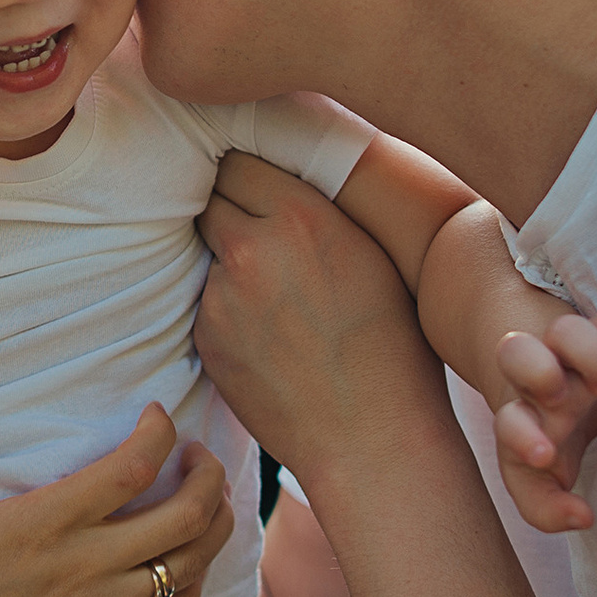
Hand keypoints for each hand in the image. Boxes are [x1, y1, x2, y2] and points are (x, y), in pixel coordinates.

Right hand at [0, 363, 235, 596]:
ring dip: (212, 529)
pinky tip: (183, 568)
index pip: (134, 466)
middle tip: (200, 456)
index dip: (161, 432)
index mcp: (46, 523)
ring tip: (207, 504)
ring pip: (189, 568)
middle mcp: (84, 568)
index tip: (159, 415)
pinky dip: (190, 584)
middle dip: (208, 476)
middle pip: (185, 516)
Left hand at [194, 151, 435, 475]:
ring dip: (224, 257)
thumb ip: (319, 207)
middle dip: (227, 206)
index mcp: (303, 215)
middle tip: (255, 229)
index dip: (245, 172)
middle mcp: (253, 248)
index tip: (253, 182)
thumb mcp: (372, 255)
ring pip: (204, 249)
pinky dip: (223, 305)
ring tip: (269, 291)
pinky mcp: (206, 335)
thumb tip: (285, 170)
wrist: (371, 438)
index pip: (238, 159)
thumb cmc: (393, 347)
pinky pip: (204, 299)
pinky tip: (264, 332)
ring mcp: (222, 295)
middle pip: (210, 196)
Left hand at [491, 314, 596, 532]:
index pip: (507, 428)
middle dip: (537, 375)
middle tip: (560, 399)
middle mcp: (541, 383)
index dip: (522, 439)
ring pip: (565, 332)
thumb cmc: (554, 436)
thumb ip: (546, 505)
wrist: (556, 372)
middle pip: (514, 357)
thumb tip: (583, 518)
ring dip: (584, 354)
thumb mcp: (543, 475)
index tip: (546, 458)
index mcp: (523, 420)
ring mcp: (572, 354)